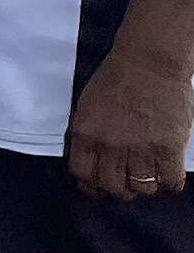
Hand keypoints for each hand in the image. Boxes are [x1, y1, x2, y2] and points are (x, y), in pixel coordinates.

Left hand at [69, 48, 193, 201]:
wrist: (149, 62)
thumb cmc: (118, 76)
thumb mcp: (87, 105)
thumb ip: (89, 132)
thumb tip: (91, 156)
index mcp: (86, 132)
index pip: (82, 173)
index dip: (90, 184)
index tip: (97, 185)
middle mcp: (111, 144)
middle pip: (112, 185)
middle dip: (118, 190)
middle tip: (125, 185)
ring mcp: (141, 147)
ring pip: (141, 188)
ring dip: (144, 188)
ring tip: (147, 179)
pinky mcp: (169, 147)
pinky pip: (170, 180)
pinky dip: (169, 184)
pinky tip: (167, 177)